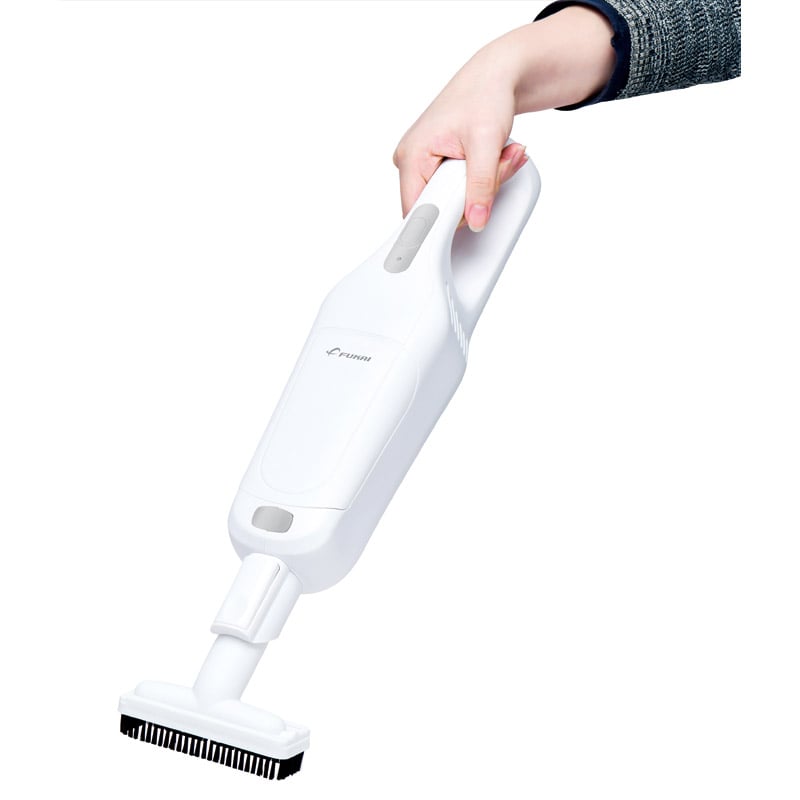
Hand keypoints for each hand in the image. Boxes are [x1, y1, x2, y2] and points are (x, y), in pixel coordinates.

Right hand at [393, 7, 615, 229]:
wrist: (495, 75)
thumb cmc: (485, 94)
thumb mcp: (487, 142)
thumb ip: (482, 185)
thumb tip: (476, 221)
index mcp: (411, 156)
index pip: (417, 212)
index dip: (446, 218)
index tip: (472, 210)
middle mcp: (410, 161)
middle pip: (437, 208)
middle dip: (472, 196)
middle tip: (497, 166)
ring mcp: (422, 164)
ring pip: (450, 201)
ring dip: (479, 187)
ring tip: (498, 157)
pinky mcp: (436, 165)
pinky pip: (455, 190)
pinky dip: (477, 181)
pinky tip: (490, 161)